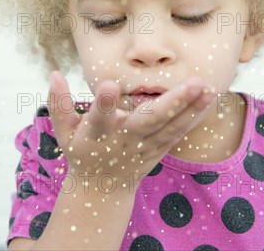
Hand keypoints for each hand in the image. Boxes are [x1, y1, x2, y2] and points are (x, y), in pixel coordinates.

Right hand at [47, 71, 215, 185]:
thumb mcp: (64, 131)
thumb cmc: (82, 152)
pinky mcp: (159, 149)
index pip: (99, 117)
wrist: (103, 189)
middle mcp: (124, 140)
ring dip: (191, 108)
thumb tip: (53, 73)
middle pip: (149, 121)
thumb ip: (59, 103)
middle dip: (172, 103)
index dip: (103, 103)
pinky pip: (179, 133)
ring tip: (209, 87)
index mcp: (97, 135)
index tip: (108, 84)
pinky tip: (210, 98)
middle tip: (194, 82)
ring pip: (170, 127)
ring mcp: (145, 146)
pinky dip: (194, 116)